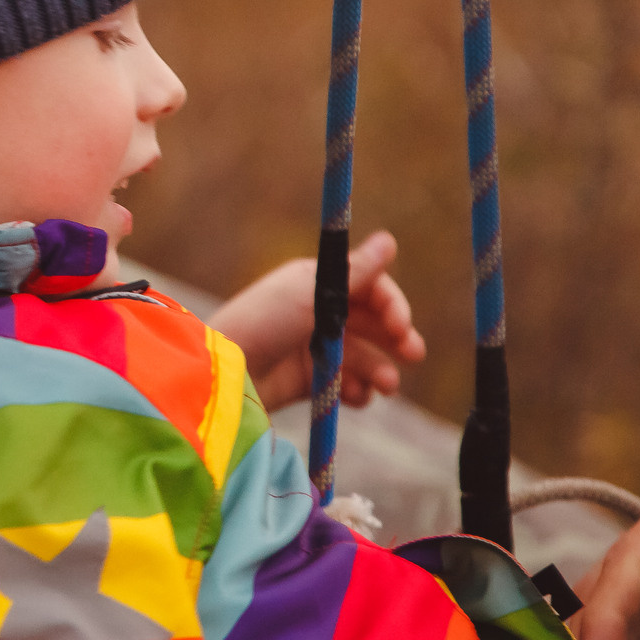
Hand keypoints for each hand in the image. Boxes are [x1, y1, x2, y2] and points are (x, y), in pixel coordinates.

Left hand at [208, 230, 426, 411]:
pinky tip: (358, 398)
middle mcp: (318, 313)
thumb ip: (356, 272)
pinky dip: (357, 391)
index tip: (401, 325)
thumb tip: (390, 240)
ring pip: (362, 357)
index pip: (371, 289)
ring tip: (385, 386)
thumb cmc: (265, 323)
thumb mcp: (312, 293)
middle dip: (396, 338)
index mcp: (318, 284)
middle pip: (372, 324)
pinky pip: (344, 385)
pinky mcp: (308, 381)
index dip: (392, 305)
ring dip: (380, 370)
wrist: (226, 373)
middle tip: (413, 355)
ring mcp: (313, 348)